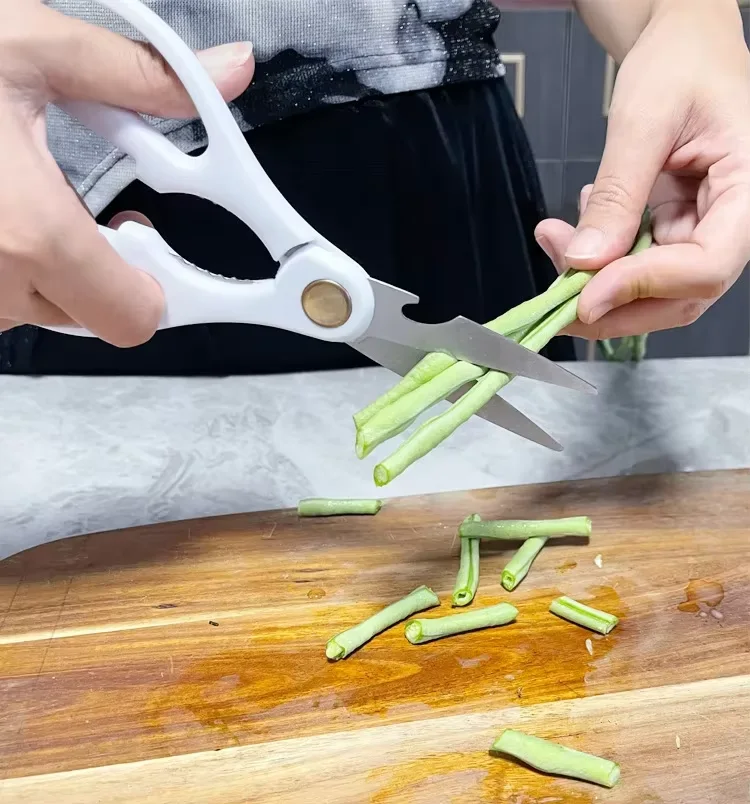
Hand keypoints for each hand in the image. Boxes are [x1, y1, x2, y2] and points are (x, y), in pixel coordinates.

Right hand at [0, 0, 253, 344]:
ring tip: (13, 191)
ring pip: (38, 307)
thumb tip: (233, 71)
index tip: (152, 243)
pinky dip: (3, 264)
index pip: (136, 319)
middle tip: (82, 204)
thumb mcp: (28, 48)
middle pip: (92, 313)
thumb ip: (141, 75)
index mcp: (29, 233)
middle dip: (103, 265)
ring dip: (46, 262)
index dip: (159, 287)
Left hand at [535, 0, 749, 340]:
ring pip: (650, 290)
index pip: (708, 265)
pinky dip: (595, 259)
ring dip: (594, 282)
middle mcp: (733, 221)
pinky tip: (570, 228)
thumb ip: (620, 193)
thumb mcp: (646, 120)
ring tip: (554, 236)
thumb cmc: (681, 62)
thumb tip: (586, 260)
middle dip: (610, 303)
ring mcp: (702, 229)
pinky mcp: (672, 231)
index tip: (586, 295)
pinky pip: (632, 264)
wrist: (681, 44)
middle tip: (554, 295)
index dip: (645, 287)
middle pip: (679, 295)